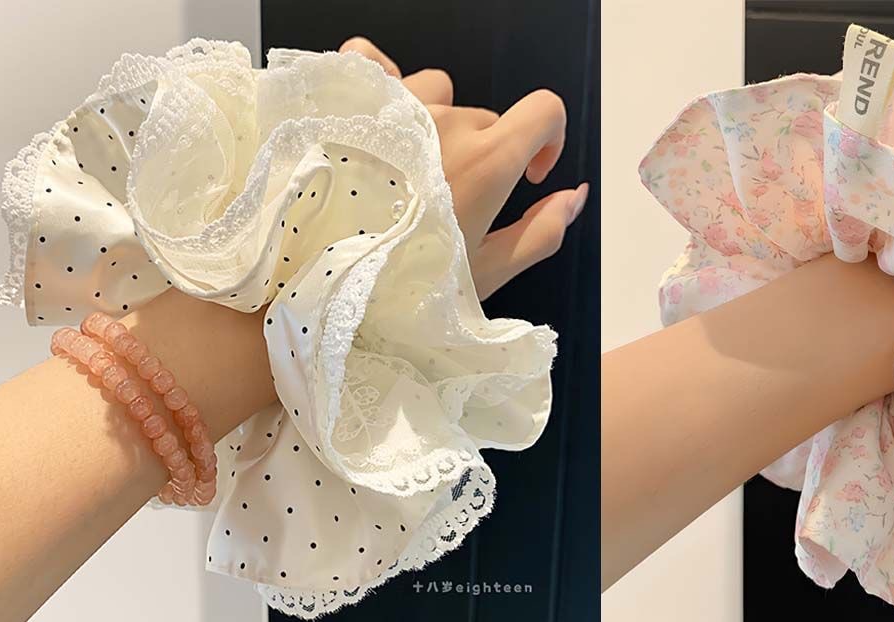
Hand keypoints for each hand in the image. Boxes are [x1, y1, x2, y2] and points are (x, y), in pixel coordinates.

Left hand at [341, 37, 588, 298]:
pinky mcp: (351, 98)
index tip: (529, 174)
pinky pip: (376, 64)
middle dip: (482, 154)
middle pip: (485, 118)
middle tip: (447, 208)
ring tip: (406, 174)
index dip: (549, 139)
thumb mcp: (485, 274)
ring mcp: (396, 103)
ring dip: (434, 124)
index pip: (546, 109)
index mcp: (487, 161)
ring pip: (438, 93)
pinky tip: (378, 126)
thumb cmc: (404, 285)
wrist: (319, 276)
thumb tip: (575, 195)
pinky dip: (384, 86)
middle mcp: (447, 120)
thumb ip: (541, 232)